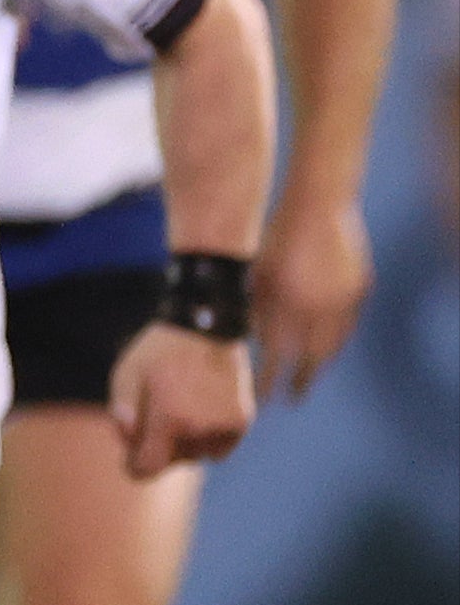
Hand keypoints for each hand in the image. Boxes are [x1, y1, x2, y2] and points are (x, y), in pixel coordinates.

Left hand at [110, 321, 254, 475]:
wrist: (207, 325)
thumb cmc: (159, 350)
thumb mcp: (127, 373)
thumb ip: (122, 409)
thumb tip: (126, 438)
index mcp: (169, 418)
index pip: (149, 467)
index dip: (135, 467)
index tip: (131, 461)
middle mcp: (199, 426)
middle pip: (173, 461)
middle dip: (161, 448)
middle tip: (157, 419)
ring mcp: (224, 424)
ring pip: (197, 454)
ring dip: (186, 443)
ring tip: (181, 410)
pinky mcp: (242, 420)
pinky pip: (220, 448)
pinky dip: (210, 439)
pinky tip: (202, 414)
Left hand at [251, 196, 370, 400]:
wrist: (318, 206)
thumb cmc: (277, 238)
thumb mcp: (256, 274)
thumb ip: (253, 308)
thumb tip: (244, 340)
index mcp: (285, 305)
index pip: (276, 355)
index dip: (268, 378)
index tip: (263, 398)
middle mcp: (315, 307)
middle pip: (309, 358)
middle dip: (300, 380)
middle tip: (293, 397)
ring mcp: (342, 299)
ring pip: (333, 344)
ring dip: (321, 363)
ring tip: (311, 376)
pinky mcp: (361, 289)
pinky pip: (349, 323)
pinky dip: (338, 338)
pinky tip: (329, 346)